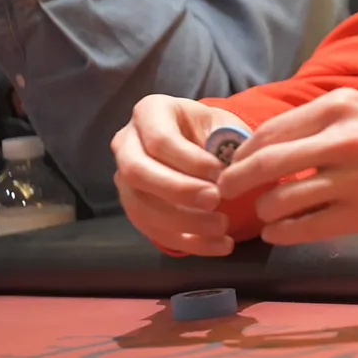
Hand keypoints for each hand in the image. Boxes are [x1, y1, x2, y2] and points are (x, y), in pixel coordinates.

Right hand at [112, 94, 250, 256]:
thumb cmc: (212, 129)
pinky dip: (187, 241)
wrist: (202, 144)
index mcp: (150, 112)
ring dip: (183, 222)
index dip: (188, 159)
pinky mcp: (134, 207)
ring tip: (223, 227)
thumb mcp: (221, 123)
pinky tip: (218, 245)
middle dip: (178, 190)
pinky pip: (151, 230)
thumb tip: (232, 168)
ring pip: (141, 206)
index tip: (220, 172)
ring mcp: (124, 178)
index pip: (159, 139)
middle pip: (138, 172)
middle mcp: (126, 143)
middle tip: (215, 201)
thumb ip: (226, 140)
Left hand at [218, 88, 357, 244]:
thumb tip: (274, 138)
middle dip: (235, 180)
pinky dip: (282, 233)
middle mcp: (341, 140)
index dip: (243, 151)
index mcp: (339, 107)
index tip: (232, 163)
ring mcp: (351, 179)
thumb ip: (323, 118)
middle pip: (266, 164)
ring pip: (281, 200)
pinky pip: (305, 228)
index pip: (271, 131)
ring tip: (264, 214)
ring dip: (264, 211)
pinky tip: (278, 231)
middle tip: (223, 191)